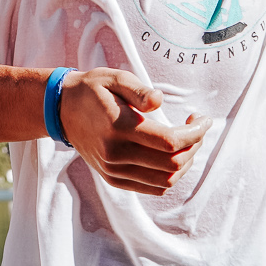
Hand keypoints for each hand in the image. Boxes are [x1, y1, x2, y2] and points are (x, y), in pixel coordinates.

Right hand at [59, 68, 208, 195]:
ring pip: (166, 180)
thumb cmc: (93, 89)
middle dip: (194, 146)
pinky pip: (153, 187)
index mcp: (119, 127)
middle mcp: (116, 154)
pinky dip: (171, 176)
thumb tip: (160, 101)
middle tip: (196, 127)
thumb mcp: (115, 78)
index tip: (203, 119)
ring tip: (187, 142)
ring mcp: (114, 170)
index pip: (170, 142)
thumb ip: (139, 90)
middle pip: (172, 163)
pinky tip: (172, 156)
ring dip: (186, 163)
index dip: (195, 133)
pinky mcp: (113, 178)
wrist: (62, 110)